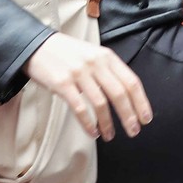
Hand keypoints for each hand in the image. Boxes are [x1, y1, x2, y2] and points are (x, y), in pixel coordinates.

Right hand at [24, 31, 153, 141]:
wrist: (37, 46)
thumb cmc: (68, 54)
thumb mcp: (93, 55)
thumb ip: (109, 71)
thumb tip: (128, 98)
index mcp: (107, 56)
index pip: (131, 81)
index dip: (141, 102)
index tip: (146, 119)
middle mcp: (95, 63)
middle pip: (119, 94)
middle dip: (129, 116)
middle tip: (133, 131)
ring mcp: (79, 73)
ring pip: (100, 103)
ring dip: (107, 123)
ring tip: (110, 136)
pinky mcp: (62, 83)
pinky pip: (79, 108)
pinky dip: (88, 123)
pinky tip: (92, 132)